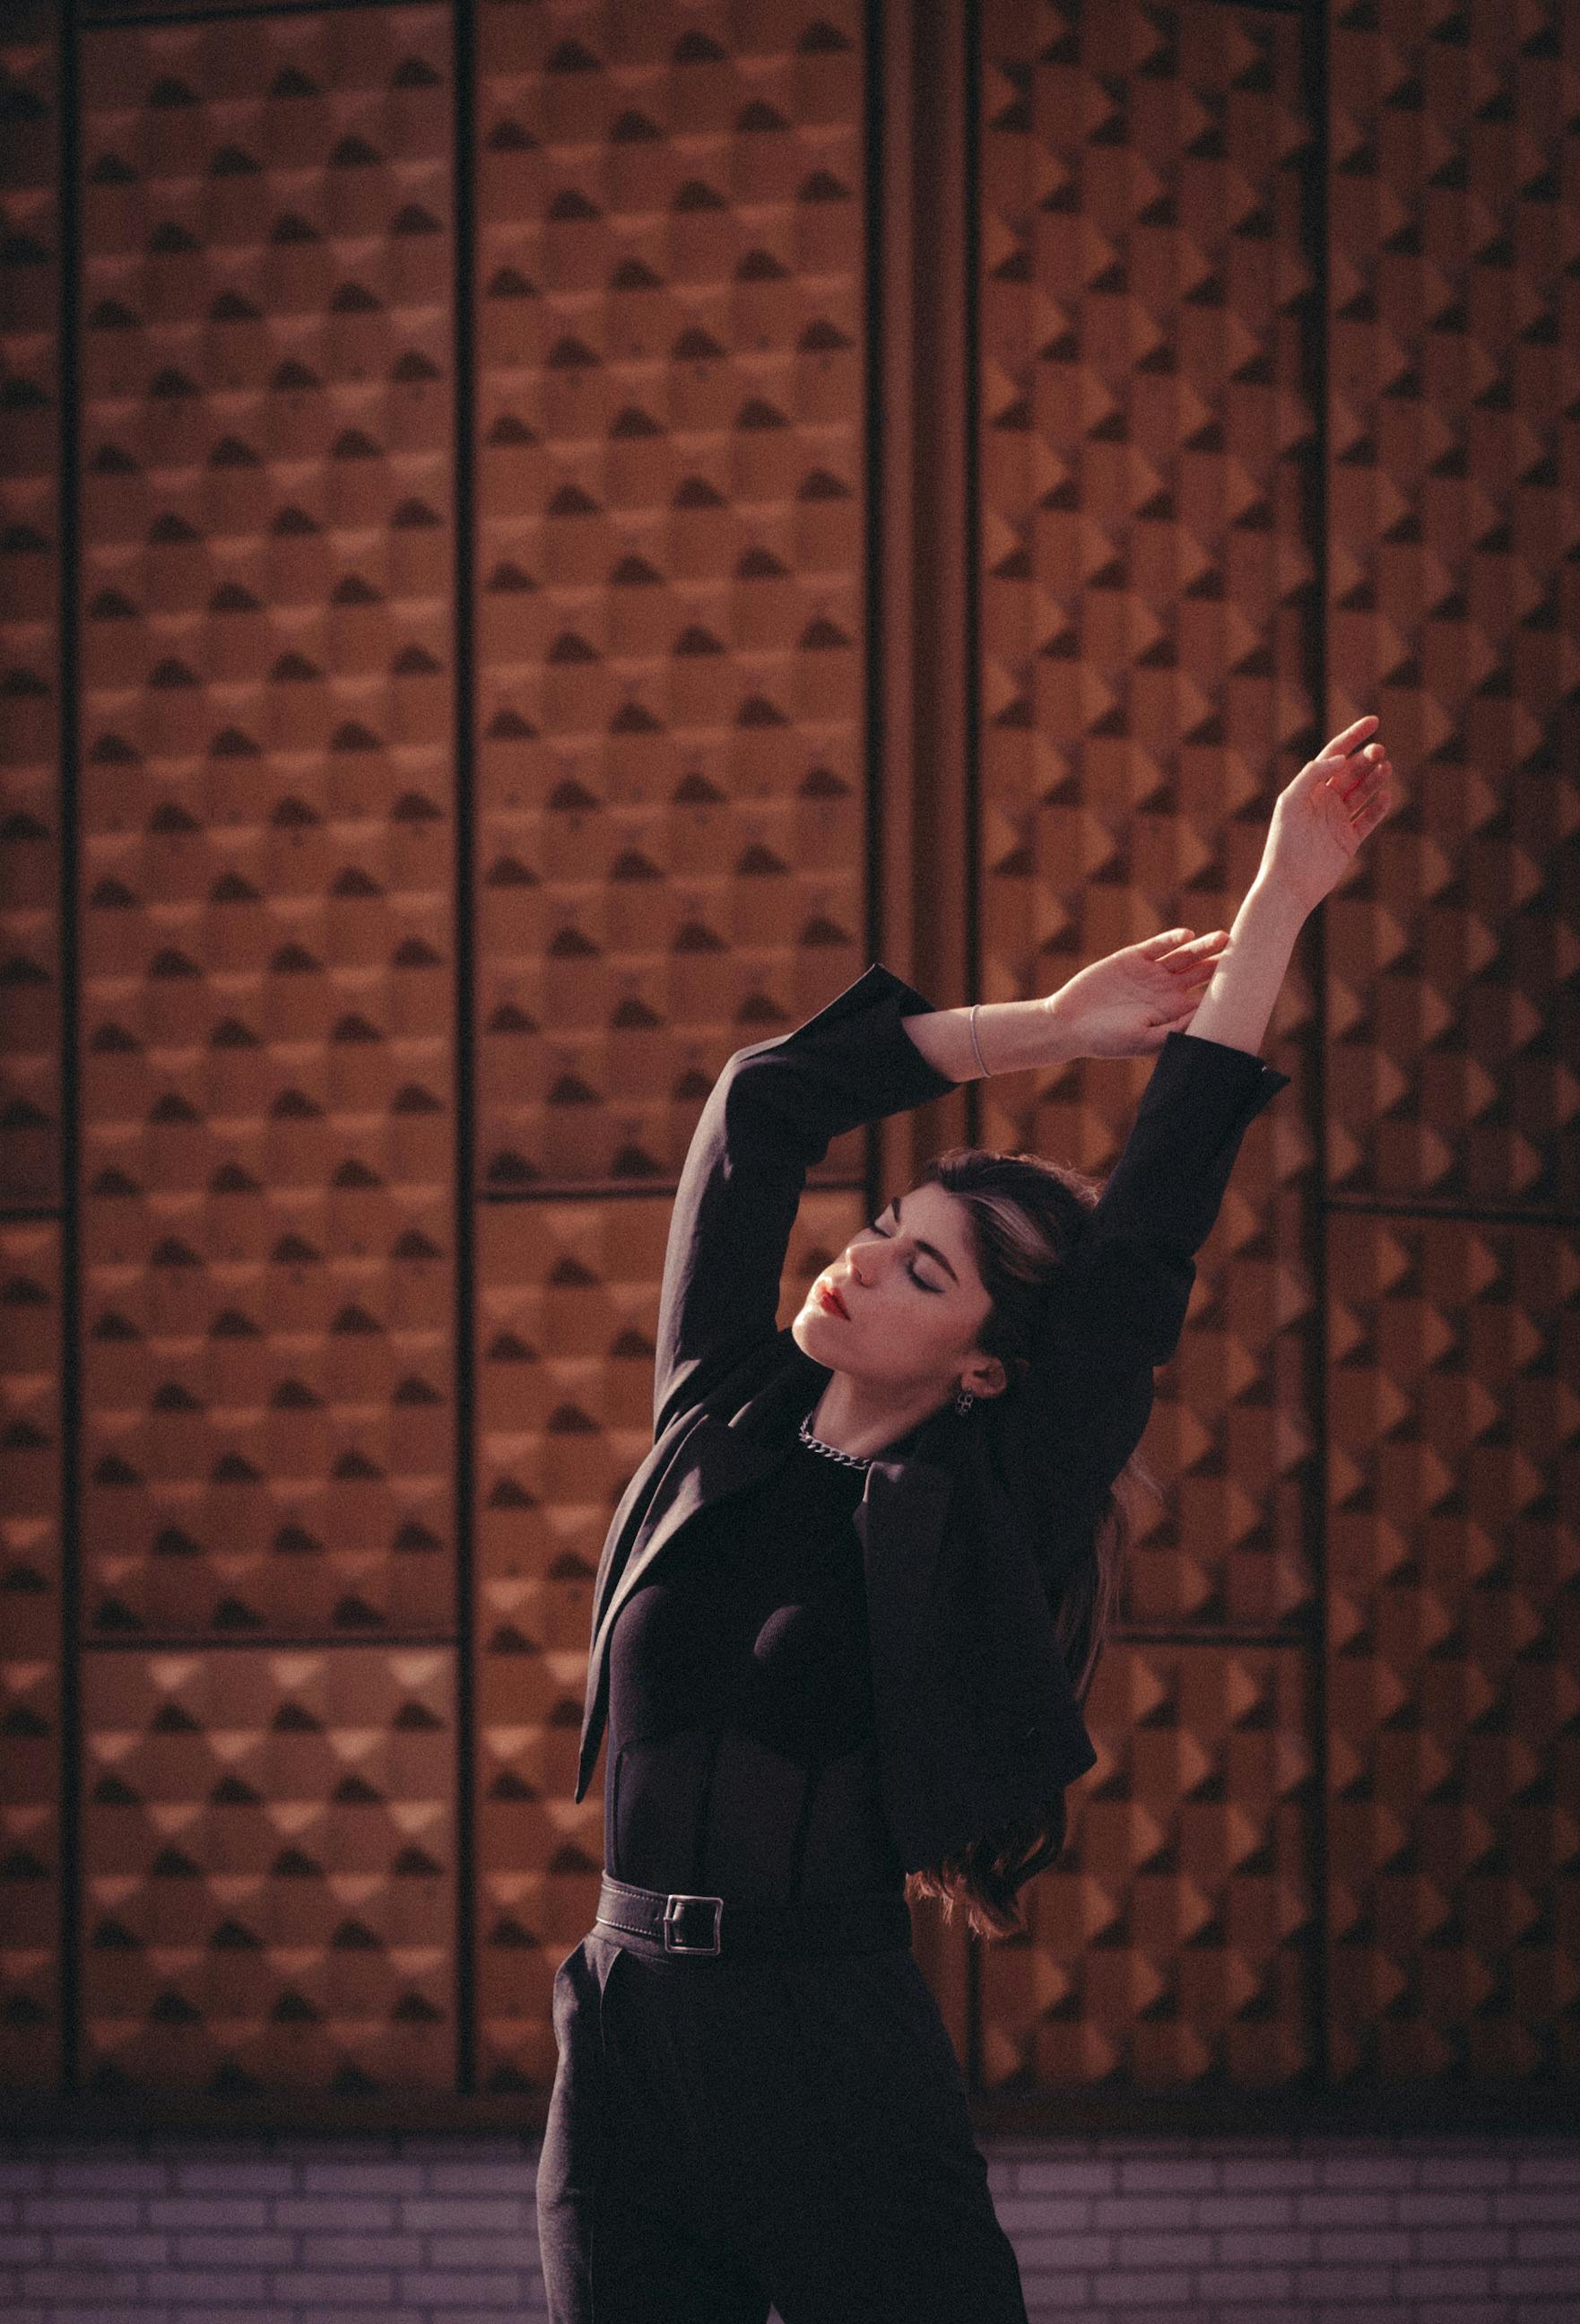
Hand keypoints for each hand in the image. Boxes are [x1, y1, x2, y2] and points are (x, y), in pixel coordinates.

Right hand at [1043, 928, 1230, 1058]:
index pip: (1207, 999)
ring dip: (1204, 948)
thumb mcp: (1141, 1040)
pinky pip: (1159, 945)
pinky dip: (1173, 940)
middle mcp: (1166, 990)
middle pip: (1202, 973)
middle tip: (1244, 955)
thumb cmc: (1106, 1040)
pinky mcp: (1134, 958)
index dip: (1227, 992)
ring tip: (1224, 938)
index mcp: (1172, 1012)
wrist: (1069, 1023)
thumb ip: (1172, 1030)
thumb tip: (1204, 1020)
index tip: (1248, 985)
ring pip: (1185, 956)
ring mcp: (1151, 972)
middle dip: (1222, 964)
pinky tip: (1188, 936)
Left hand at [1260, 714, 1394, 912]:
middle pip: (1352, 771)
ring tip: (1386, 767)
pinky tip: (1387, 795)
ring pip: (1363, 792)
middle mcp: (1323, 801)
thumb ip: (1312, 776)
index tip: (1374, 721)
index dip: (1353, 736)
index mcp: (1309, 788)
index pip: (1335, 754)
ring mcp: (1337, 820)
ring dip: (1375, 778)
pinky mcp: (1348, 840)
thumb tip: (1340, 758)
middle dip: (1367, 758)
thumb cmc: (1284, 842)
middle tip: (1379, 752)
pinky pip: (1368, 819)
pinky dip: (1379, 807)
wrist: (1289, 884)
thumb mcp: (1292, 802)